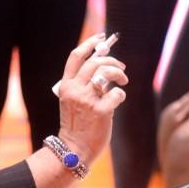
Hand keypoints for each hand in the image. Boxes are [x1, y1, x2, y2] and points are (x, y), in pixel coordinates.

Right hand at [57, 33, 128, 163]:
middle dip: (112, 61)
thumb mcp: (73, 101)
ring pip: (106, 73)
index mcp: (66, 86)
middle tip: (121, 68)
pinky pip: (117, 93)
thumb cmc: (78, 124)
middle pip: (95, 62)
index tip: (101, 37)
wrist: (74, 150)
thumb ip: (84, 84)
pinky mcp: (101, 111)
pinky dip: (120, 94)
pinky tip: (117, 100)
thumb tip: (104, 65)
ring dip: (119, 74)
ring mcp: (87, 100)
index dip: (90, 43)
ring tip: (123, 80)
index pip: (76, 56)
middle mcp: (74, 90)